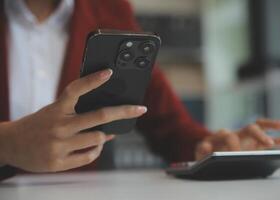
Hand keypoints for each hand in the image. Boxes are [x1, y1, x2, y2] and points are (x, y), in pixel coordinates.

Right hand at [0, 69, 146, 171]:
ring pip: (98, 138)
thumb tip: (109, 122)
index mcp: (56, 108)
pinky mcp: (58, 162)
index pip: (76, 89)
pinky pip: (90, 155)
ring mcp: (59, 145)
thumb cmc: (38, 125)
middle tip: (140, 109)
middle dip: (124, 111)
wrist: (10, 144)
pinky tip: (94, 146)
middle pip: (99, 116)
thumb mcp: (53, 111)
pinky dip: (96, 150)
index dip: (93, 80)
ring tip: (103, 134)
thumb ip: (77, 112)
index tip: (109, 72)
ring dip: (104, 136)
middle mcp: (59, 125)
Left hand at [195, 119, 279, 159]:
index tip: (236, 154)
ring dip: (269, 125)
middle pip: (249, 128)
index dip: (232, 143)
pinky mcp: (253, 144)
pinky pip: (266, 139)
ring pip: (259, 127)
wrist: (208, 154)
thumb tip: (206, 146)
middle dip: (259, 134)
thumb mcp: (200, 153)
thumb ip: (202, 150)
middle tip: (268, 142)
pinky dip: (276, 138)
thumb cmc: (205, 154)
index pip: (229, 135)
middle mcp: (237, 134)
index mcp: (223, 136)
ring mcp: (246, 138)